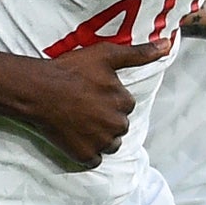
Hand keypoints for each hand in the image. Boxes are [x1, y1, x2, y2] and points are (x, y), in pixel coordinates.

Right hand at [33, 36, 175, 166]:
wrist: (38, 91)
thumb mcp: (106, 55)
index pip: (125, 105)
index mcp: (123, 102)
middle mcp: (116, 125)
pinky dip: (87, 151)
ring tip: (79, 121)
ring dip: (99, 136)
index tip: (92, 92)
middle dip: (106, 118)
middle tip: (83, 106)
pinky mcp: (85, 156)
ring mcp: (100, 142)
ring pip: (110, 144)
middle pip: (119, 126)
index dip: (109, 99)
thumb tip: (168, 45)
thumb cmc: (70, 70)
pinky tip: (74, 136)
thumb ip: (139, 53)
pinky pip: (94, 159)